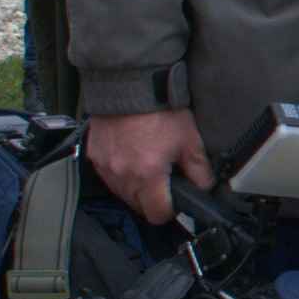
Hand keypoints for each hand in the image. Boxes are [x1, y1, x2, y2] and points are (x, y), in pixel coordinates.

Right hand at [85, 106, 211, 222]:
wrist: (129, 84)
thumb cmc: (159, 110)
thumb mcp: (189, 139)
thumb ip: (199, 169)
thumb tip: (204, 187)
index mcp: (148, 175)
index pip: (157, 214)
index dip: (170, 209)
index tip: (175, 199)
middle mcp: (123, 176)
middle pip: (139, 206)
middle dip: (153, 199)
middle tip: (164, 179)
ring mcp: (106, 167)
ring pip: (122, 194)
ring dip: (135, 187)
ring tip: (146, 164)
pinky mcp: (94, 157)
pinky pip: (109, 177)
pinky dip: (120, 173)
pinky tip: (130, 155)